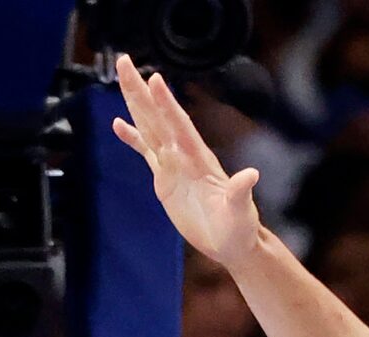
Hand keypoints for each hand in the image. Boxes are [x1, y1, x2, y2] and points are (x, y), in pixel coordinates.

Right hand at [110, 54, 264, 266]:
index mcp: (198, 159)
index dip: (166, 104)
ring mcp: (173, 164)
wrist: (231, 242)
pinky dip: (132, 138)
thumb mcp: (240, 212)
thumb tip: (250, 176)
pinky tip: (118, 125)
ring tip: (121, 77)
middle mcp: (184, 155)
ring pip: (150, 127)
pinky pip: (146, 152)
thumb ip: (241, 192)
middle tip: (124, 62)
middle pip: (158, 117)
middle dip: (141, 90)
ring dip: (135, 102)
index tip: (154, 80)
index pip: (179, 126)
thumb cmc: (238, 228)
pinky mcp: (165, 178)